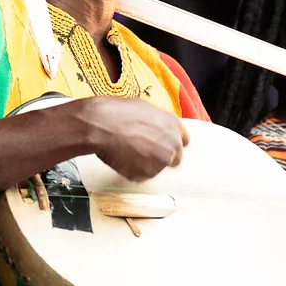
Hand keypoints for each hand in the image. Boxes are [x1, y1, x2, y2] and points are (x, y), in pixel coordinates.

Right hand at [74, 97, 188, 180]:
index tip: (163, 146)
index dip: (171, 144)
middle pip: (175, 158)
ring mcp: (162, 160)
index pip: (183, 141)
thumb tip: (156, 128)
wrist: (101, 125)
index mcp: (174, 125)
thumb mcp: (144, 109)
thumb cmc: (118, 113)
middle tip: (144, 154)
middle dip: (162, 157)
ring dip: (146, 165)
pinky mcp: (148, 173)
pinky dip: (133, 172)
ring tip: (126, 153)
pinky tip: (122, 160)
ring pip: (157, 168)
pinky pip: (142, 176)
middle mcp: (173, 143)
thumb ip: (157, 122)